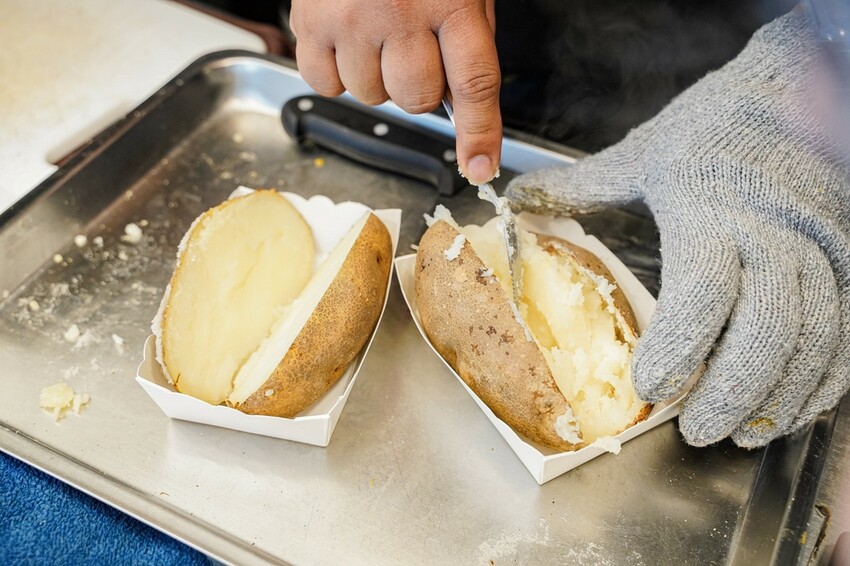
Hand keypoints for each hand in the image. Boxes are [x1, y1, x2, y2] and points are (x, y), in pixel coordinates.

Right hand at [290, 0, 501, 183]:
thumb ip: (466, 37)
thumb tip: (461, 103)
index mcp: (452, 0)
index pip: (474, 84)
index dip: (480, 133)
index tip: (480, 167)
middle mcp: (400, 12)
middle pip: (416, 99)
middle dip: (419, 88)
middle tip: (412, 50)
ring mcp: (351, 19)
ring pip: (371, 96)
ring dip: (377, 77)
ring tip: (376, 32)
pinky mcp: (310, 21)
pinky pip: (326, 83)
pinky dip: (338, 72)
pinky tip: (347, 39)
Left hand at [506, 12, 849, 447]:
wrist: (794, 88)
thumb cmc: (712, 125)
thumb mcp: (642, 153)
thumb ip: (582, 185)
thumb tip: (519, 200)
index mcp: (710, 207)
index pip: (704, 288)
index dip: (680, 346)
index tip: (651, 387)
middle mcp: (772, 231)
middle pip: (767, 326)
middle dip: (732, 389)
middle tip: (698, 430)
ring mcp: (818, 246)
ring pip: (814, 336)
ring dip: (779, 395)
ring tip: (741, 432)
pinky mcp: (845, 257)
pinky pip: (845, 329)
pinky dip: (822, 378)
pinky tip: (792, 407)